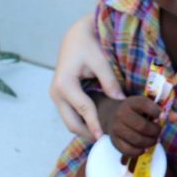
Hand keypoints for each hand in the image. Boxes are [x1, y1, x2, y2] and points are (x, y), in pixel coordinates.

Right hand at [48, 14, 123, 139]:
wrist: (75, 35)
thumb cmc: (88, 45)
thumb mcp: (100, 61)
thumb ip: (110, 82)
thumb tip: (121, 101)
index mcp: (64, 84)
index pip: (83, 110)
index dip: (95, 124)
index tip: (105, 138)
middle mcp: (56, 93)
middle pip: (71, 122)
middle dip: (88, 133)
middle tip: (107, 141)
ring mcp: (56, 96)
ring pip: (70, 120)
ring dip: (85, 129)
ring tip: (105, 135)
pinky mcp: (61, 96)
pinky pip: (71, 113)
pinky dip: (82, 120)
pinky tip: (97, 123)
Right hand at [103, 95, 162, 157]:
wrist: (111, 114)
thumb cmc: (135, 110)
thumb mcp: (147, 105)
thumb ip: (162, 111)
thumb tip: (176, 118)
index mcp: (132, 102)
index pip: (146, 105)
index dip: (157, 113)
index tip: (161, 118)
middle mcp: (122, 114)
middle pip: (143, 127)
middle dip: (155, 132)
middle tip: (159, 133)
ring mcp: (116, 128)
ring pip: (136, 140)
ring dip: (149, 142)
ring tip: (154, 140)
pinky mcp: (114, 140)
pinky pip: (128, 150)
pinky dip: (139, 151)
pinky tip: (145, 148)